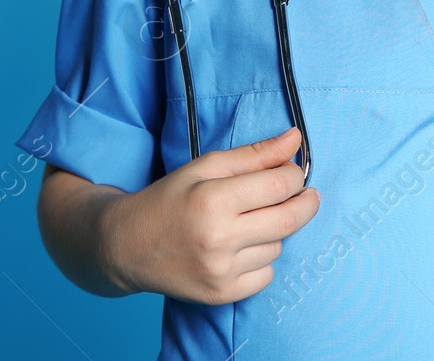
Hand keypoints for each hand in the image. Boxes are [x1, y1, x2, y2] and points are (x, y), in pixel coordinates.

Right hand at [107, 127, 318, 305]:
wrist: (128, 246)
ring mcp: (220, 271)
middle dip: (305, 202)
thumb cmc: (169, 199)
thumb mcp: (206, 167)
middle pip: (289, 219)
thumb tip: (296, 139)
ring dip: (273, 231)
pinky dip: (261, 260)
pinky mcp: (221, 295)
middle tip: (305, 194)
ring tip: (248, 222)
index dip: (294, 175)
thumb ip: (254, 154)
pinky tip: (239, 249)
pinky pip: (266, 275)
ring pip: (278, 246)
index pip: (279, 186)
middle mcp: (218, 238)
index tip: (293, 172)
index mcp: (212, 199)